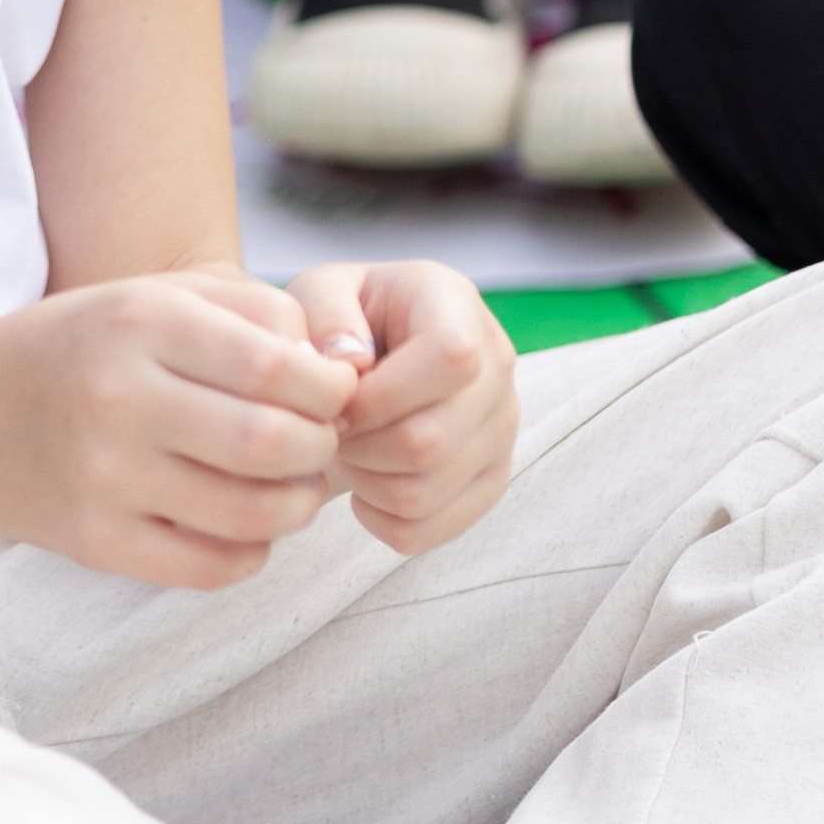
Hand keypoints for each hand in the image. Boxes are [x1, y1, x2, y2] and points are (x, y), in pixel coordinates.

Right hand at [0, 272, 357, 590]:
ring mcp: (105, 478)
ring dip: (298, 506)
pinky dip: (253, 552)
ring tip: (293, 486)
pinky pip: (213, 567)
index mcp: (141, 322)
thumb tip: (336, 372)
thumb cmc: (84, 347)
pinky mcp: (97, 543)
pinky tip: (245, 524)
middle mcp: (120, 398)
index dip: (328, 390)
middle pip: (270, 443)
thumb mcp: (155, 296)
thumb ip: (252, 313)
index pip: (274, 367)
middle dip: (320, 450)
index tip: (335, 395)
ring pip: (251, 514)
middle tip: (320, 445)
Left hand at [287, 258, 518, 554]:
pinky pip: (429, 531)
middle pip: (430, 442)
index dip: (382, 395)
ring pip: (424, 494)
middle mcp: (498, 366)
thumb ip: (325, 314)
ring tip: (348, 448)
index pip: (452, 359)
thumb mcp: (320, 291)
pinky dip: (380, 518)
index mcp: (456, 306)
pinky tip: (367, 479)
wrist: (373, 348)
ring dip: (364, 482)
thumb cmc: (343, 318)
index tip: (337, 399)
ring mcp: (503, 429)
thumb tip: (352, 364)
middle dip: (358, 446)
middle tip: (331, 429)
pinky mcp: (491, 480)